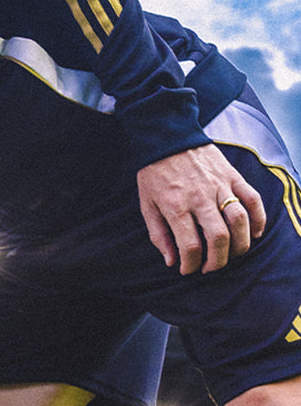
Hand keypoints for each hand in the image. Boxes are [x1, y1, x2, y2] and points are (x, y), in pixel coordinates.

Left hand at [137, 144, 265, 274]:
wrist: (168, 136)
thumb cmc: (154, 174)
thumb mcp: (146, 205)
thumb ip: (158, 235)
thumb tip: (171, 261)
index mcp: (176, 206)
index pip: (190, 245)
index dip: (191, 264)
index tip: (188, 269)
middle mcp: (200, 197)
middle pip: (219, 237)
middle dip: (218, 260)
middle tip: (211, 268)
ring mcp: (219, 185)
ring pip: (239, 220)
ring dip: (239, 244)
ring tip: (231, 254)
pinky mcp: (233, 175)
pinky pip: (252, 199)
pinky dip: (258, 219)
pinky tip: (254, 234)